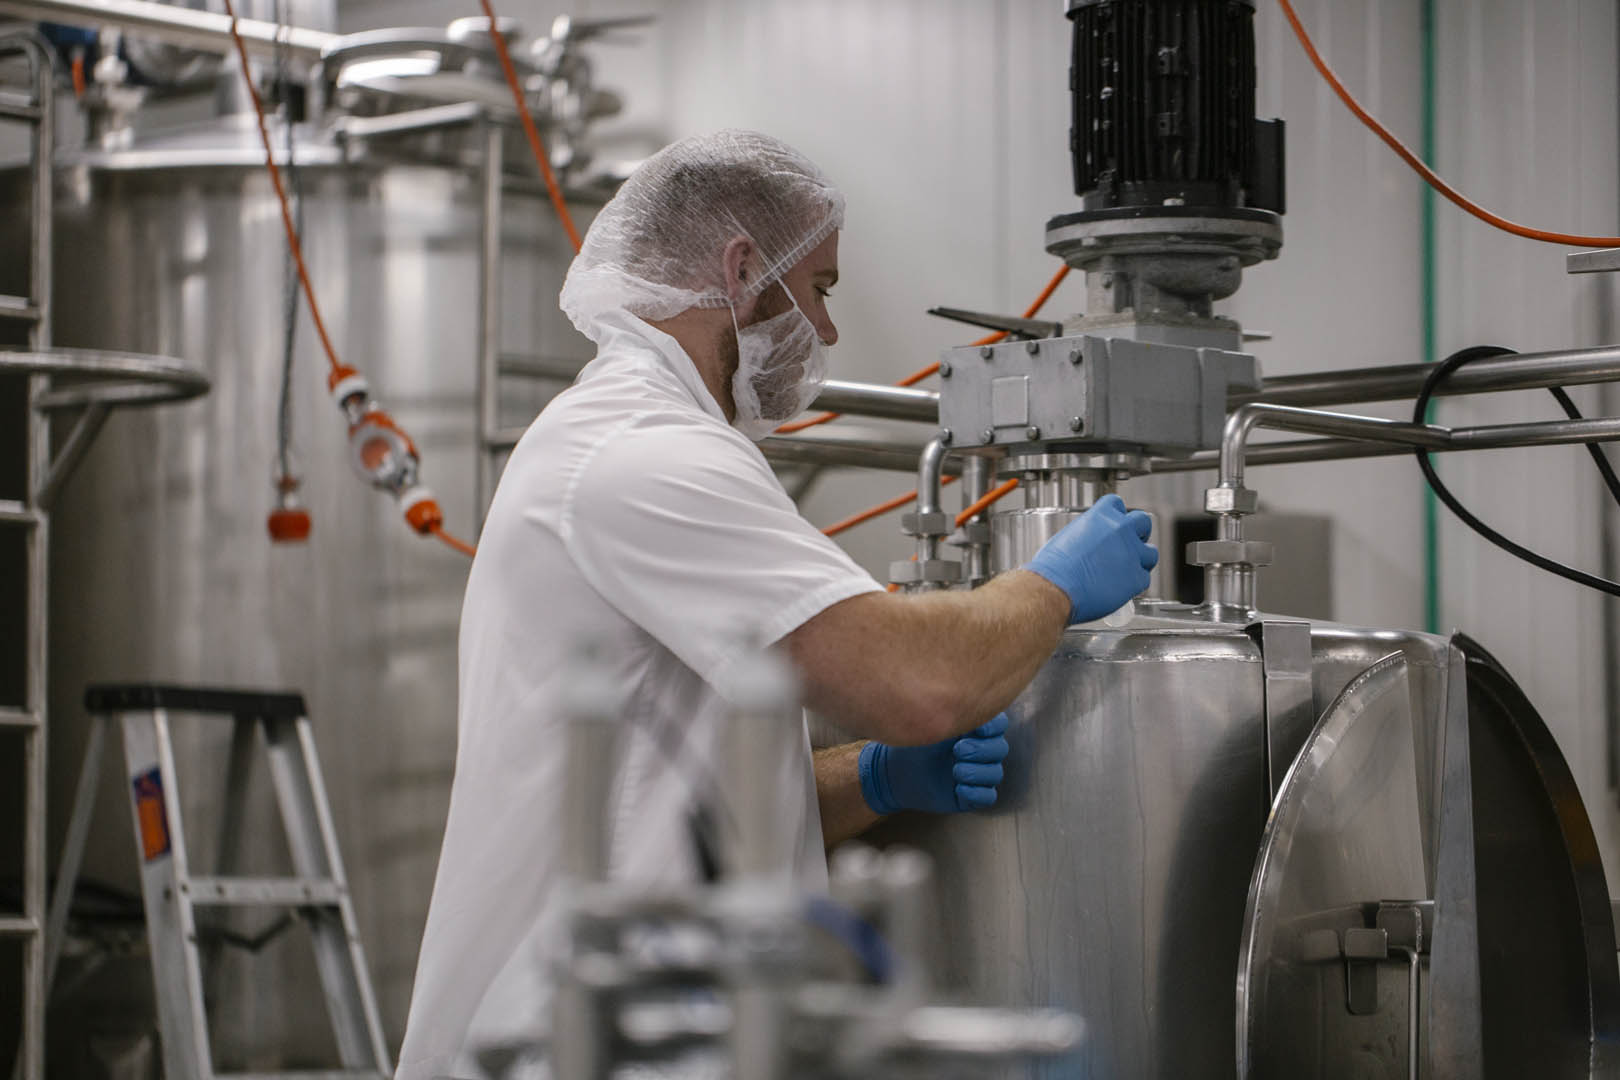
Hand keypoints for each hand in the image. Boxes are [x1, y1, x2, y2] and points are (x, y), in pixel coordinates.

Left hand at [857, 713, 1009, 814]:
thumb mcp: (928, 724)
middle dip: (982, 750)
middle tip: (957, 750)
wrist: (895, 771)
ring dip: (978, 772)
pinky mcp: (970, 795)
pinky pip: (987, 797)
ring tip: (955, 770)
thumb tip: (962, 700)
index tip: (978, 729)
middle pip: (1000, 749)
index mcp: (974, 729)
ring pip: (995, 773)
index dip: (994, 727)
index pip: (998, 724)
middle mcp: (979, 750)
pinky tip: (957, 788)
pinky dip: (976, 793)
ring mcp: (976, 773)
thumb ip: (947, 714)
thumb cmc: (912, 742)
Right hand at [1023, 493, 1157, 623]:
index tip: (1115, 523)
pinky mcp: (1136, 578)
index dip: (1117, 515)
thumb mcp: (1067, 538)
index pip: (1117, 504)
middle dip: (1139, 532)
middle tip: (1131, 543)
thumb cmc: (1054, 569)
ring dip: (1142, 559)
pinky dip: (1135, 583)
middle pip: (1143, 521)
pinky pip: (1144, 578)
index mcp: (1100, 516)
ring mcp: (1131, 554)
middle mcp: (1120, 530)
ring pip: (1151, 553)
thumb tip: (1091, 542)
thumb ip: (1087, 535)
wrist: (1056, 589)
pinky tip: (1122, 587)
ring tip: (1129, 568)